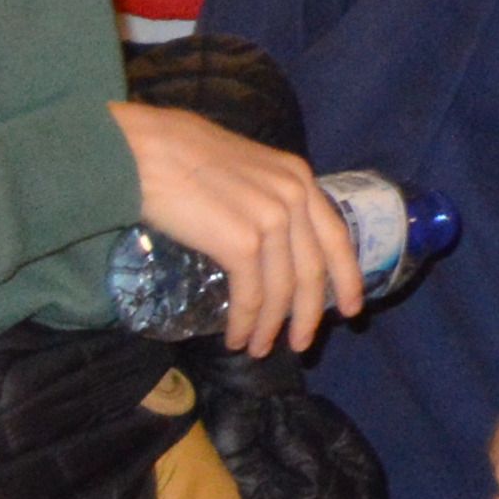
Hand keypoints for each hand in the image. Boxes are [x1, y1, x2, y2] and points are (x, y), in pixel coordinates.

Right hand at [111, 103, 369, 357]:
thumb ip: (266, 197)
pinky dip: (246, 322)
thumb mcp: (245, 169)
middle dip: (310, 314)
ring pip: (283, 289)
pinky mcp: (242, 242)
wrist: (145, 150)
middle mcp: (295, 197)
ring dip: (270, 326)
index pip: (336, 236)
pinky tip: (235, 337)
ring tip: (256, 348)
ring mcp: (272, 219)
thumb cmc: (180, 155)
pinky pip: (253, 295)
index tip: (353, 308)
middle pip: (314, 270)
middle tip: (301, 344)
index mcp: (299, 177)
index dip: (347, 276)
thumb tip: (269, 240)